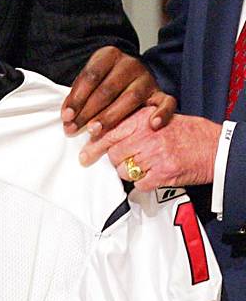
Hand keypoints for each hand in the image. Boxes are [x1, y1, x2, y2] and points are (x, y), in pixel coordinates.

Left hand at [61, 46, 175, 136]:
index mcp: (109, 55)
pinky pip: (167, 102)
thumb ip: (78, 94)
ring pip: (131, 98)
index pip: (91, 76)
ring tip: (95, 130)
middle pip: (108, 89)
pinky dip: (161, 113)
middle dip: (89, 111)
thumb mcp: (89, 79)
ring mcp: (147, 78)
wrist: (129, 72)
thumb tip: (67, 117)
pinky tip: (152, 125)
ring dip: (111, 116)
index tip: (66, 116)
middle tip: (75, 128)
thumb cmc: (103, 79)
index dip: (77, 97)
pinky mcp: (161, 92)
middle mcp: (130, 64)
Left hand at [80, 113, 220, 190]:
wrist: (215, 147)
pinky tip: (151, 176)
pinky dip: (142, 183)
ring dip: (129, 172)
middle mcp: (145, 136)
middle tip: (122, 162)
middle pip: (113, 154)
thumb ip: (133, 122)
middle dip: (115, 161)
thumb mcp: (157, 115)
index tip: (84, 154)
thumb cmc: (186, 131)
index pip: (108, 133)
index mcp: (142, 119)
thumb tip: (105, 133)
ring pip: (124, 170)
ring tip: (142, 166)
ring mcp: (153, 156)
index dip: (93, 146)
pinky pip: (139, 184)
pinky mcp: (162, 174)